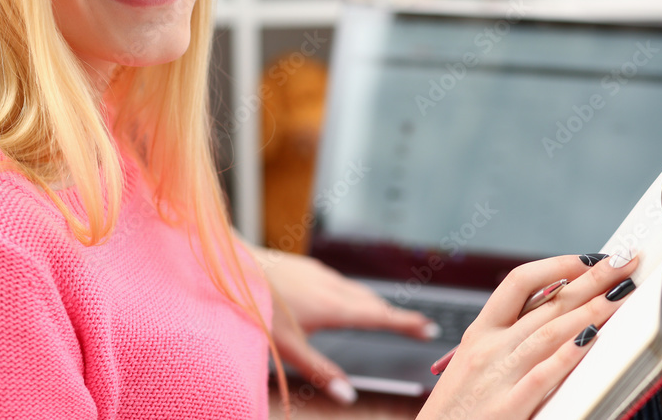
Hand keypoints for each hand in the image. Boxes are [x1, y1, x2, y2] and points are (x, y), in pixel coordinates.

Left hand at [250, 246, 436, 404]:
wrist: (233, 264)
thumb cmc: (258, 306)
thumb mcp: (288, 348)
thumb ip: (320, 371)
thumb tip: (349, 397)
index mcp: (334, 307)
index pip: (380, 316)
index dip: (406, 323)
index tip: (428, 328)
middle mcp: (332, 285)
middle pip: (373, 301)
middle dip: (395, 314)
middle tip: (415, 326)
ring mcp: (319, 272)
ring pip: (356, 289)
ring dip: (374, 302)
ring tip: (383, 314)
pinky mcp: (306, 266)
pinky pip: (339, 280)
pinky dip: (353, 292)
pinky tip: (342, 295)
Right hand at [417, 253, 638, 419]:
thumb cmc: (457, 409)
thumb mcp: (472, 363)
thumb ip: (506, 339)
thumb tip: (554, 313)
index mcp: (479, 333)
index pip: (519, 282)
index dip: (557, 266)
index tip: (589, 259)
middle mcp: (488, 348)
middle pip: (547, 304)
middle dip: (590, 280)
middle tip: (622, 262)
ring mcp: (498, 377)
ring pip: (550, 333)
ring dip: (591, 310)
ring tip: (621, 294)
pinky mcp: (508, 409)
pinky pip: (543, 375)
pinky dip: (569, 355)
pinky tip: (592, 339)